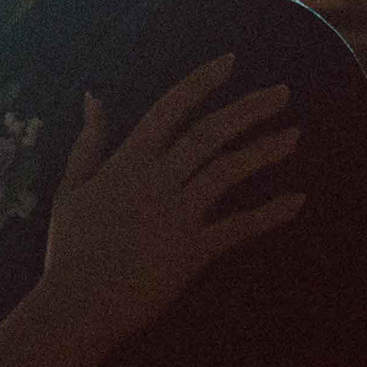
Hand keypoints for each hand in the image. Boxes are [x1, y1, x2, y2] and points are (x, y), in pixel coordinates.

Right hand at [38, 53, 304, 346]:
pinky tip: (296, 201)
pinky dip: (269, 215)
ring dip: (264, 151)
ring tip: (295, 136)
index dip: (201, 82)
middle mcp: (157, 180)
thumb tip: (94, 96)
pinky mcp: (192, 251)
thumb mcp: (70, 188)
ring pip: (228, 171)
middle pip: (209, 133)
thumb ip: (89, 141)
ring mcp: (177, 215)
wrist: (77, 305)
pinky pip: (237, 228)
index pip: (169, 109)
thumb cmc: (70, 249)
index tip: (230, 61)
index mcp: (128, 162)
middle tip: (283, 93)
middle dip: (249, 110)